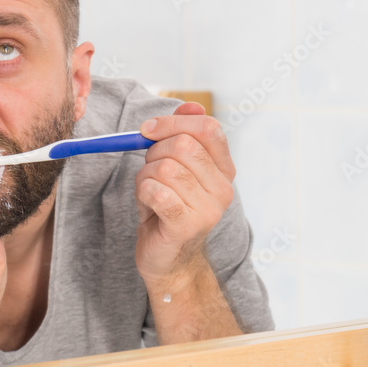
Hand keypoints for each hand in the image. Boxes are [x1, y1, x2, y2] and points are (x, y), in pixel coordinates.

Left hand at [134, 102, 235, 284]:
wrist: (168, 259)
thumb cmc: (167, 209)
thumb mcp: (175, 167)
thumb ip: (182, 136)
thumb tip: (189, 107)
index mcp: (224, 171)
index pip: (209, 129)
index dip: (174, 123)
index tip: (149, 130)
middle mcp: (223, 189)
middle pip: (183, 146)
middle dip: (153, 153)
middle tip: (150, 172)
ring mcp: (209, 210)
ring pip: (165, 169)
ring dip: (145, 177)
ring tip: (149, 194)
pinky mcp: (188, 226)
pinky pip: (157, 192)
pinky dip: (143, 193)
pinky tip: (147, 205)